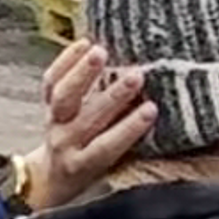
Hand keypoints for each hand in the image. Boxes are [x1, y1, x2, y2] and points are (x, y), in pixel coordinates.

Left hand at [26, 37, 156, 211]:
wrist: (53, 175)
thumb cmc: (94, 170)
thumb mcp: (113, 168)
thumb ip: (133, 148)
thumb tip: (173, 123)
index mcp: (85, 164)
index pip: (107, 146)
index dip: (128, 128)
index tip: (151, 109)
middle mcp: (66, 143)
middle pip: (88, 118)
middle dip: (114, 96)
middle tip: (136, 76)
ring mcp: (53, 123)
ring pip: (64, 97)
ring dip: (83, 73)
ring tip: (101, 52)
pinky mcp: (45, 105)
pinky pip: (51, 81)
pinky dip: (65, 61)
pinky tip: (84, 43)